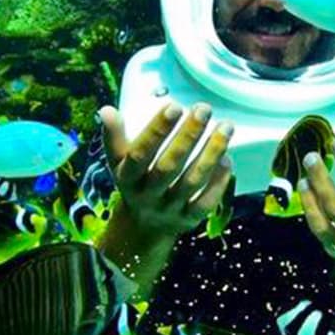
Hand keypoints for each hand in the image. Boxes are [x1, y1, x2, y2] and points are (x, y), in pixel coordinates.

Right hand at [98, 102, 233, 240]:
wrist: (144, 227)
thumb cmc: (135, 182)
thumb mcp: (119, 162)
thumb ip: (114, 137)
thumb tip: (106, 110)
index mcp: (127, 178)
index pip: (140, 154)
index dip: (157, 131)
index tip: (174, 106)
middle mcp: (147, 196)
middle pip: (169, 167)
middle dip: (188, 136)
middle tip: (204, 109)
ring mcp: (169, 210)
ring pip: (192, 182)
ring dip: (211, 153)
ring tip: (225, 127)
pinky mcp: (189, 220)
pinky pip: (206, 202)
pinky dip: (218, 181)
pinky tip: (227, 159)